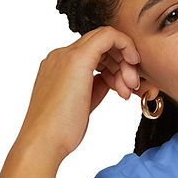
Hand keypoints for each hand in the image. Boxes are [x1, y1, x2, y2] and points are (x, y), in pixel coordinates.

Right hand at [14, 26, 140, 162]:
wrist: (44, 140)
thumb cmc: (60, 131)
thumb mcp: (83, 104)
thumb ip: (95, 87)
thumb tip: (110, 80)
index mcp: (59, 66)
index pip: (93, 53)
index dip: (114, 66)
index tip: (124, 87)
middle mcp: (60, 56)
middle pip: (100, 45)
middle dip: (122, 63)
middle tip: (130, 88)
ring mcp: (67, 55)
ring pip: (105, 40)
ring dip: (124, 62)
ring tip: (127, 90)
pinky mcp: (78, 59)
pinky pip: (108, 36)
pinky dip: (126, 46)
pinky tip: (133, 64)